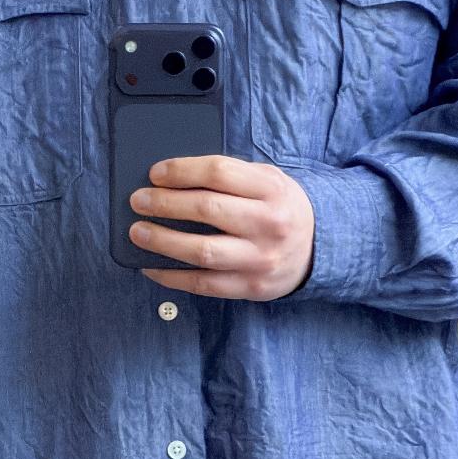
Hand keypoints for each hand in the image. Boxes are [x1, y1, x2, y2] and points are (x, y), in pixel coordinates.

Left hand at [129, 155, 313, 297]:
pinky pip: (203, 284)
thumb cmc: (280, 209)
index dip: (182, 171)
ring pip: (201, 251)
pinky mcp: (250, 287)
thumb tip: (171, 180)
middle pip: (207, 209)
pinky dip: (171, 275)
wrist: (319, 249)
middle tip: (138, 200)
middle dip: (165, 203)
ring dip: (162, 241)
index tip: (156, 173)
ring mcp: (259, 259)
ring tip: (138, 232)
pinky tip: (151, 265)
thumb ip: (230, 178)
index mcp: (272, 189)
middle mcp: (268, 224)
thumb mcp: (267, 181)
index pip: (219, 172)